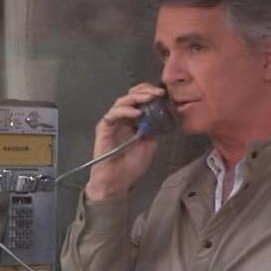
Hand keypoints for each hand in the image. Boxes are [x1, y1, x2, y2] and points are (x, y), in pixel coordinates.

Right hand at [85, 83, 165, 200]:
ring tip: (149, 98)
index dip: (151, 93)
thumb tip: (166, 116)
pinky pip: (114, 114)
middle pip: (132, 95)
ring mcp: (113, 121)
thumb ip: (155, 129)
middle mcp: (123, 118)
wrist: (117, 180)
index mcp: (134, 120)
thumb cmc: (131, 165)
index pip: (141, 99)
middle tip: (158, 92)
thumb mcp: (151, 144)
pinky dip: (126, 111)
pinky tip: (136, 113)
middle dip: (145, 90)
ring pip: (123, 101)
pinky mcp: (104, 127)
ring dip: (137, 97)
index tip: (164, 94)